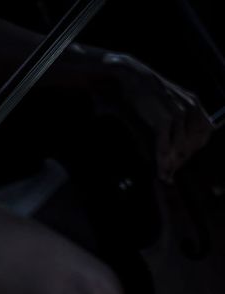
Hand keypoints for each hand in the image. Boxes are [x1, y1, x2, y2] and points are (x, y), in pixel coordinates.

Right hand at [101, 52, 211, 182]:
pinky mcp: (164, 119)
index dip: (193, 150)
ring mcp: (178, 113)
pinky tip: (159, 171)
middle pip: (194, 143)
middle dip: (182, 160)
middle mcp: (190, 107)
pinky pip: (166, 146)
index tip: (180, 162)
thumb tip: (173, 151)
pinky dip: (162, 161)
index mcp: (193, 103)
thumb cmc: (144, 95)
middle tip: (170, 172)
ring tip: (164, 176)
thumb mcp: (165, 107)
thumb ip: (173, 126)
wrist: (130, 78)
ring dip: (172, 164)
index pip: (204, 133)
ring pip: (181, 148)